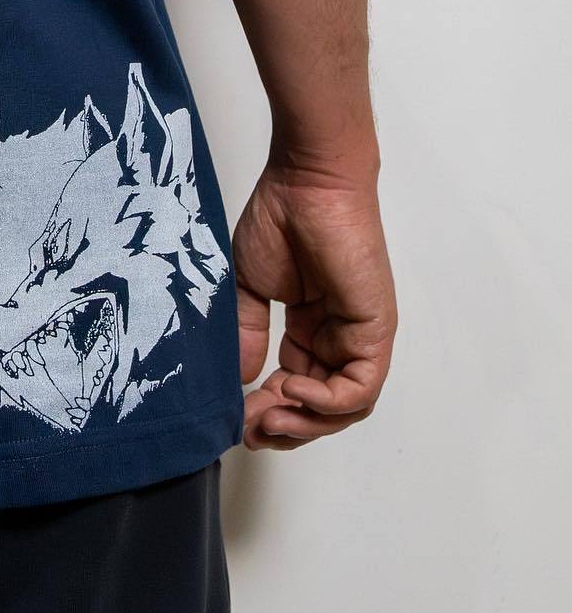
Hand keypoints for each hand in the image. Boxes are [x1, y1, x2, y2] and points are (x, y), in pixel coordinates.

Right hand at [234, 160, 395, 450]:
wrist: (306, 183)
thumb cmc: (280, 219)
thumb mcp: (249, 287)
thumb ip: (247, 334)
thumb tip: (240, 380)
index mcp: (312, 329)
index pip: (296, 389)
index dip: (267, 410)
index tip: (236, 418)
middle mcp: (339, 338)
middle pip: (321, 409)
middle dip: (283, 426)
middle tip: (249, 430)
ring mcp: (360, 337)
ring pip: (343, 409)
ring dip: (304, 422)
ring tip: (268, 415)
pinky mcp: (375, 332)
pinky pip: (359, 389)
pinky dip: (326, 402)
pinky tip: (291, 389)